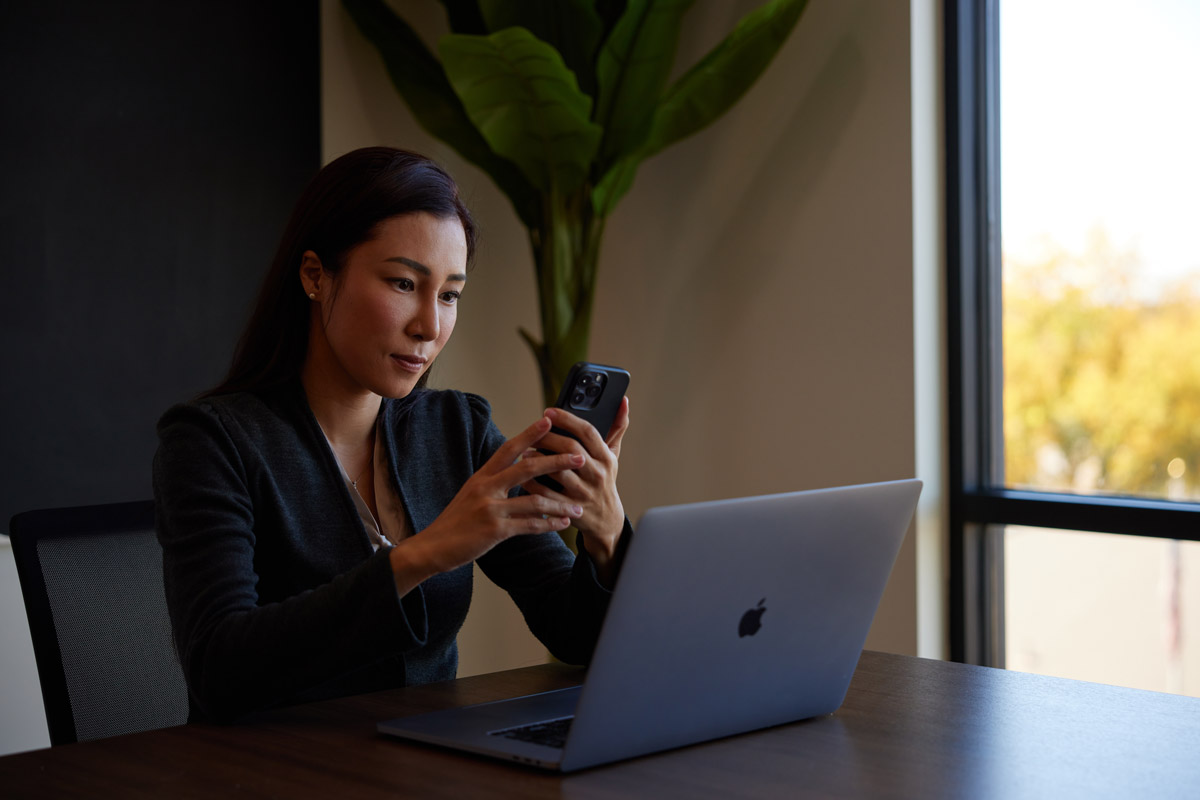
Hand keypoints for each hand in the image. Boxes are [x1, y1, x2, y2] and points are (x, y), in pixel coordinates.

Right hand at [390, 416, 585, 590]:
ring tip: (578, 506)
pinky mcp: (494, 530)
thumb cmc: (456, 520)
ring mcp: (490, 508)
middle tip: (579, 458)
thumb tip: (516, 468)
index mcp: (482, 476)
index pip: (508, 448)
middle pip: (527, 468)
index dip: (529, 433)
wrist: (433, 546)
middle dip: (557, 462)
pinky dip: (549, 525)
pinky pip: (529, 525)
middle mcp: (486, 487)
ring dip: (560, 504)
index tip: (549, 421)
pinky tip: (563, 524)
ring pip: (535, 500)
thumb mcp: (472, 493)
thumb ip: (493, 481)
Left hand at [522, 397, 629, 582]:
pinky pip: (547, 494)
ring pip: (558, 471)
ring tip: (525, 450)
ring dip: (538, 459)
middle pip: (571, 449)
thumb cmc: (605, 480)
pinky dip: (533, 483)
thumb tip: (623, 400)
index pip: (588, 432)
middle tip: (533, 432)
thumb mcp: (613, 455)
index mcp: (606, 458)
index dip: (567, 419)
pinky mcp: (570, 509)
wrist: (606, 520)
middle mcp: (597, 474)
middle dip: (548, 437)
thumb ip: (617, 427)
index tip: (548, 411)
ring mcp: (584, 493)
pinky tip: (523, 474)